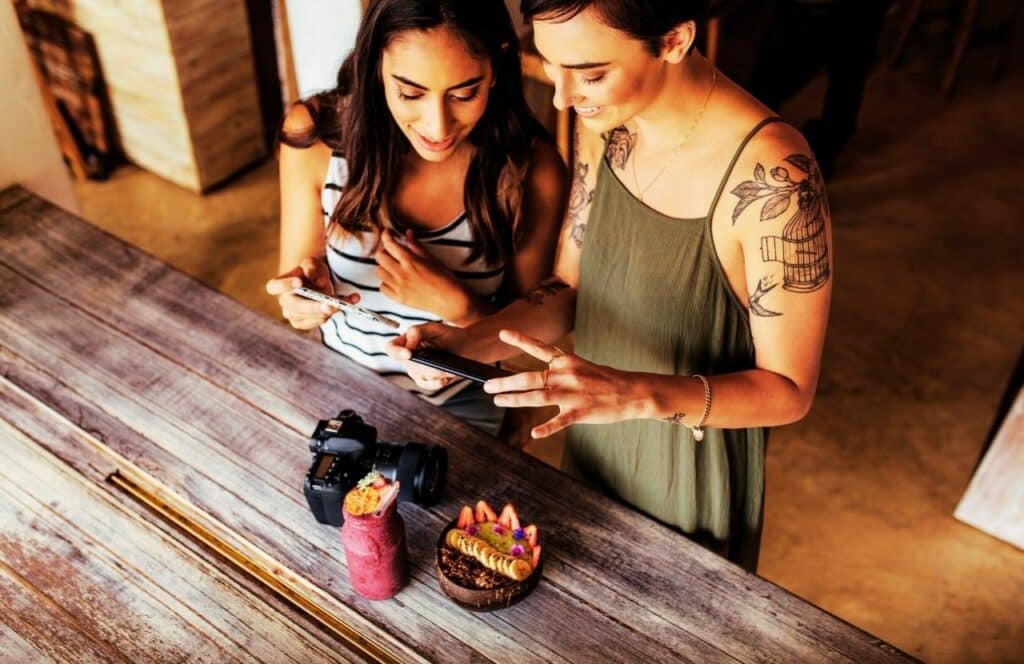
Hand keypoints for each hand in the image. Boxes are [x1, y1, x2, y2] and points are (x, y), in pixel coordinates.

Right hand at [265, 257, 359, 329]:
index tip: (299, 282)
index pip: (273, 287)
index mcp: (279, 285)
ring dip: (331, 308)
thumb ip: (313, 269)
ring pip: (312, 316)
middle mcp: (284, 302)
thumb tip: (320, 282)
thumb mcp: (312, 263)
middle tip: (330, 306)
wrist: (317, 282)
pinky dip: (339, 310)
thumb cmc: (312, 270)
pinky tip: (352, 300)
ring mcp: (293, 315)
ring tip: (347, 298)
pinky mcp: (306, 323)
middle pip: (296, 307)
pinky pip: (322, 320)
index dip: (284, 285)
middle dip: (314, 307)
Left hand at [375, 230, 475, 321]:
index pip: (390, 243)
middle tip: (391, 252)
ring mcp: (399, 287)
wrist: (450, 300)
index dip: (386, 235)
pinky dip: (386, 283)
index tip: (388, 233)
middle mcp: (402, 273)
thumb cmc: (445, 278)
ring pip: (379, 272)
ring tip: (393, 267)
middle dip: (384, 251)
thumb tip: (407, 233)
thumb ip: (416, 246)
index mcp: (410, 261)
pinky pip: (383, 288)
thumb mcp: (432, 259)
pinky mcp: (399, 298)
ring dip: (384, 267)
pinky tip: (394, 281)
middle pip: (380, 257)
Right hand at [386, 322, 471, 390]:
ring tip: (448, 368)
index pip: (391, 348)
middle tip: (442, 363)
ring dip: (436, 374)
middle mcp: (409, 357)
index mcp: (407, 341)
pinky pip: (428, 385)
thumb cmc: (450, 335)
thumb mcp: (434, 328)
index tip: (409, 354)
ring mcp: (416, 370)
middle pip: (410, 366)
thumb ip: (417, 332)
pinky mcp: (427, 381)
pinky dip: (438, 382)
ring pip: (420, 377)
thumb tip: (408, 346)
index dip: (396, 352)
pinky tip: (447, 377)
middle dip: (427, 366)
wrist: (468, 348)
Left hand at [483, 329, 642, 437]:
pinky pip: (559, 421)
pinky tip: (534, 433)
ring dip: (514, 399)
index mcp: (566, 362)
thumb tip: (538, 376)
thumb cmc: (605, 380)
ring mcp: (572, 394)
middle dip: (504, 382)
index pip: (539, 348)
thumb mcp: (581, 367)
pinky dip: (546, 428)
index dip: (520, 340)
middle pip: (529, 378)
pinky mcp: (580, 412)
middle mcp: (566, 375)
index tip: (503, 334)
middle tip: (487, 386)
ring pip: (537, 397)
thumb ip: (559, 371)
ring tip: (498, 401)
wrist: (631, 392)